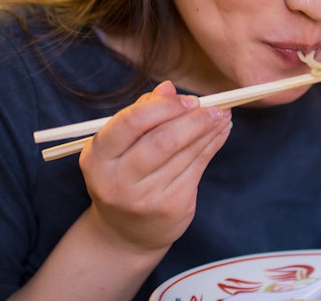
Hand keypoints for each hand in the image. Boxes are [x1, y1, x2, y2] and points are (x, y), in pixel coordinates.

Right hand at [78, 81, 231, 254]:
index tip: (188, 99)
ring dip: (209, 130)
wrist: (126, 232)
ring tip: (223, 115)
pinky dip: (212, 146)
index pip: (130, 123)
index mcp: (98, 157)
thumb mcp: (121, 144)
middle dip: (193, 120)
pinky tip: (221, 132)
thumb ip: (143, 112)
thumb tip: (169, 88)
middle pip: (162, 141)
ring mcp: (144, 198)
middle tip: (213, 107)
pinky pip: (197, 168)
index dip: (164, 107)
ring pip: (184, 154)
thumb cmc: (125, 174)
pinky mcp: (170, 208)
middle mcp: (117, 180)